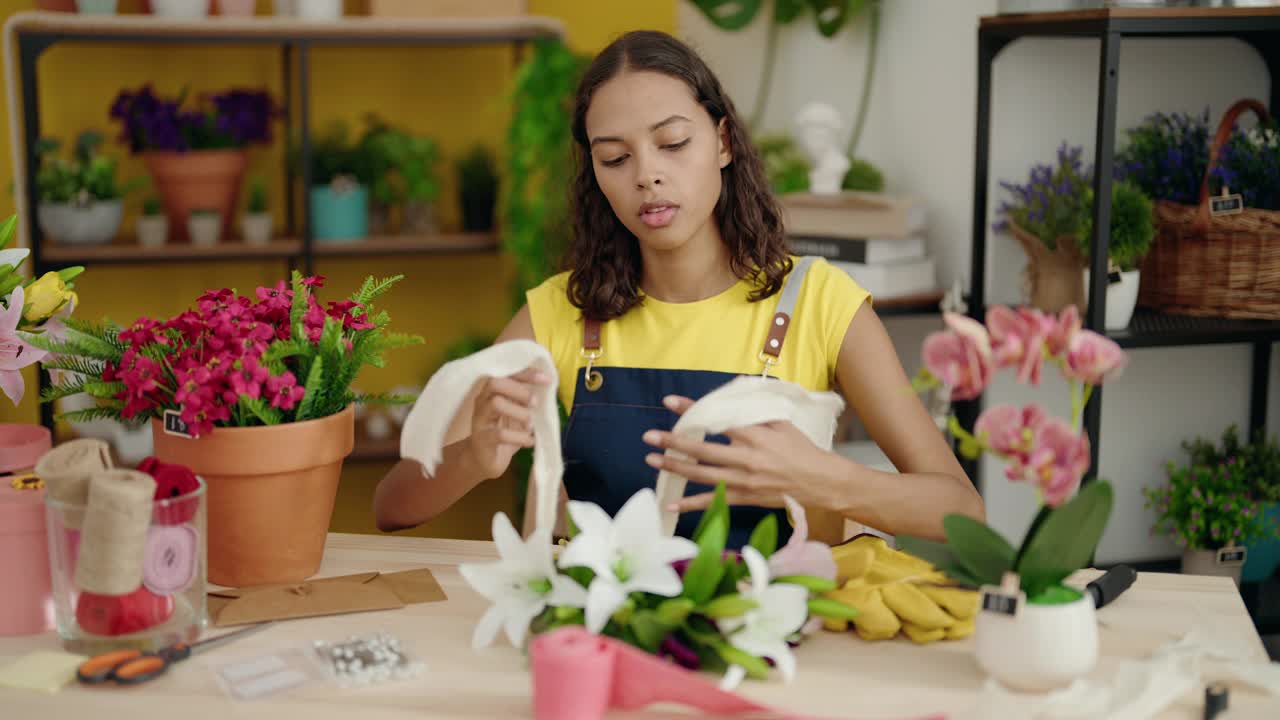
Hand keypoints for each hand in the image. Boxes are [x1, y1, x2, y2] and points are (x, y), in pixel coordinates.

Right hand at [466, 368, 550, 479]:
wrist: (484, 461)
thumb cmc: (503, 432)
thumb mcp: (515, 412)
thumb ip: (525, 399)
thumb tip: (547, 383)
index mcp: (491, 392)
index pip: (505, 373)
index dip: (527, 373)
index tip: (547, 379)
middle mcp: (482, 402)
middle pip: (494, 383)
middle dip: (519, 390)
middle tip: (535, 403)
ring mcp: (479, 420)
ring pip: (495, 404)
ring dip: (520, 413)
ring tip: (531, 425)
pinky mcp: (481, 440)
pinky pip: (500, 434)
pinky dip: (520, 437)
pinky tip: (529, 441)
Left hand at [641, 395, 848, 513]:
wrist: (821, 482)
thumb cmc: (801, 450)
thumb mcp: (782, 423)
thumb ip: (757, 410)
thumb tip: (736, 389)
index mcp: (755, 436)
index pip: (716, 420)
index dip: (692, 410)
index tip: (670, 401)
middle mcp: (746, 459)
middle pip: (702, 451)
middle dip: (673, 442)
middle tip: (649, 436)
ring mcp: (744, 481)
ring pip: (702, 476)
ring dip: (674, 468)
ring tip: (652, 460)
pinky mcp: (745, 498)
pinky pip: (713, 501)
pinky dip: (690, 503)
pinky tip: (670, 502)